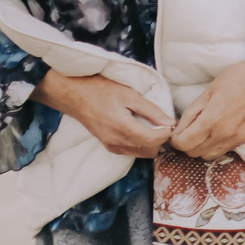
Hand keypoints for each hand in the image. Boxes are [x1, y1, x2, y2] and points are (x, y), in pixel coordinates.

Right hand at [36, 69, 172, 158]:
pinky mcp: (109, 146)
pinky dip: (140, 144)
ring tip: (152, 125)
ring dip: (151, 143)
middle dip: (161, 139)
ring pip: (142, 153)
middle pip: (150, 151)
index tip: (171, 123)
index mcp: (122, 128)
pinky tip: (140, 129)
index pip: (154, 141)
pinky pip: (131, 152)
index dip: (167, 133)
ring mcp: (112, 146)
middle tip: (163, 124)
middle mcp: (117, 142)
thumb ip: (151, 111)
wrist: (74, 95)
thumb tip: (171, 123)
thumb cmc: (100, 90)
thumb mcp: (129, 95)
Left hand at [168, 47, 244, 160]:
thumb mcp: (209, 90)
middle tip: (187, 130)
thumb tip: (179, 128)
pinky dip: (214, 145)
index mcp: (211, 121)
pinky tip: (215, 131)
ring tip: (201, 132)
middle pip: (193, 153)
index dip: (175, 139)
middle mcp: (223, 135)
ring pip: (207, 156)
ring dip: (200, 147)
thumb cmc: (239, 79)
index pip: (184, 144)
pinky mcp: (244, 140)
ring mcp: (235, 140)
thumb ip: (192, 112)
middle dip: (186, 144)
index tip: (176, 131)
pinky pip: (222, 151)